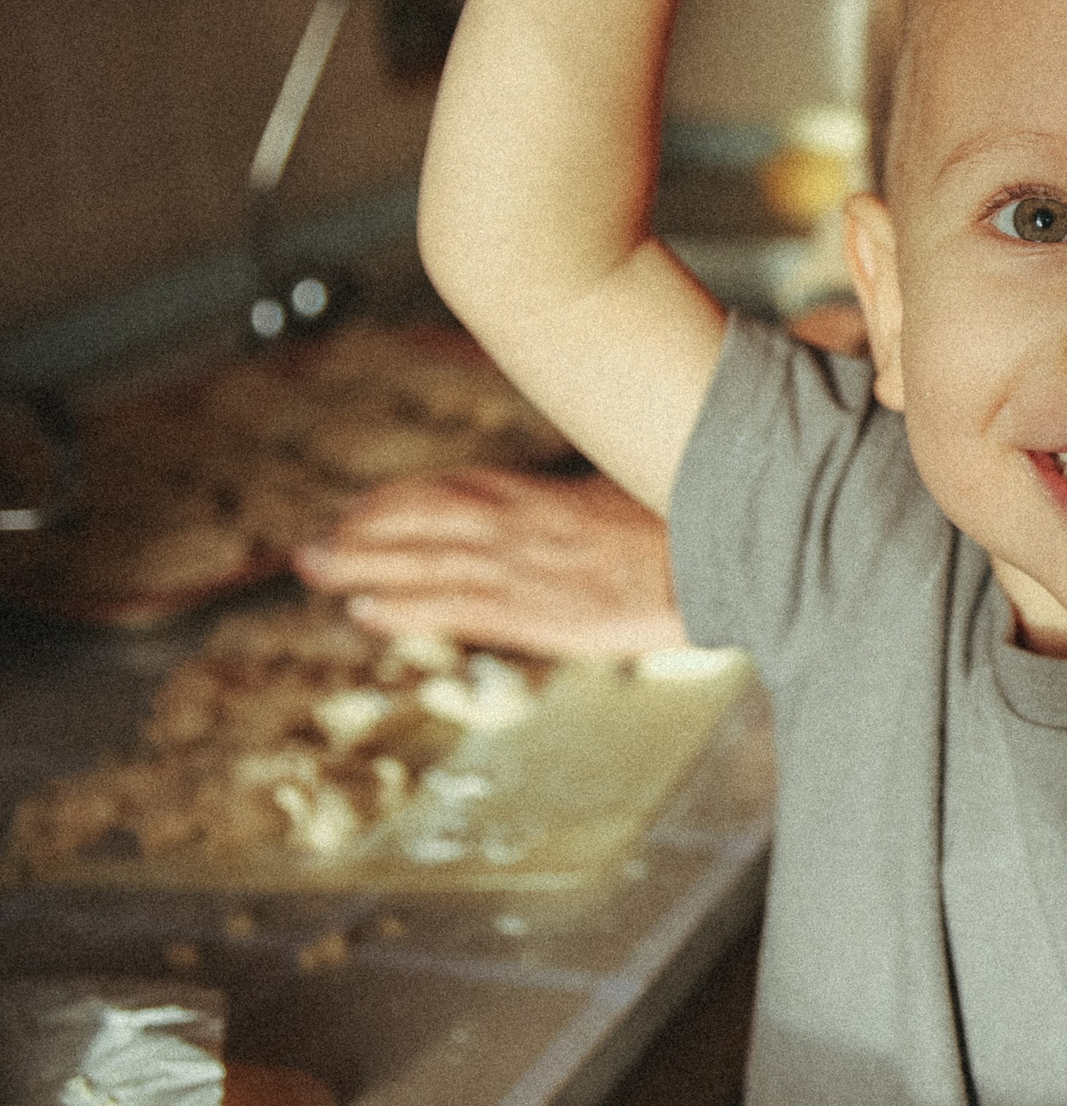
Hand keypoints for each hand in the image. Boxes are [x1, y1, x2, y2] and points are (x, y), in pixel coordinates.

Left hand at [294, 468, 688, 658]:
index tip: (359, 511)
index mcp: (537, 493)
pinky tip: (365, 614)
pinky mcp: (535, 616)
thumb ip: (584, 499)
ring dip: (359, 567)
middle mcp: (516, 525)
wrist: (719, 562)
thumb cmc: (685, 528)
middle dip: (357, 535)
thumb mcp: (627, 492)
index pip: (445, 490)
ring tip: (314, 571)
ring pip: (420, 564)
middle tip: (307, 548)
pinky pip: (453, 611)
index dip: (393, 503)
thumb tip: (574, 499)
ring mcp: (522, 569)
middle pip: (415, 523)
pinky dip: (403, 611)